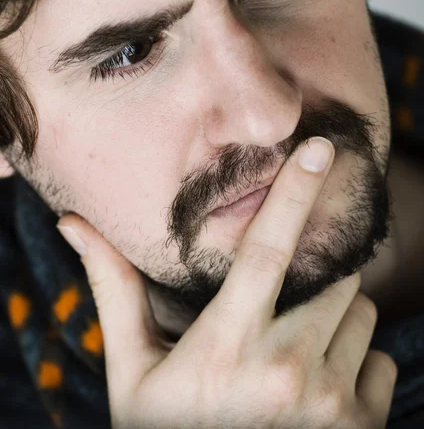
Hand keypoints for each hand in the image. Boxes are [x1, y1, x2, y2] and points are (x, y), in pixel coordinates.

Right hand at [57, 137, 396, 428]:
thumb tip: (74, 224)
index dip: (293, 192)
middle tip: (276, 314)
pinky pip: (380, 358)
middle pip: (334, 278)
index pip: (266, 250)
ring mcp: (330, 404)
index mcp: (225, 345)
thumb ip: (115, 288)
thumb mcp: (134, 368)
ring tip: (291, 354)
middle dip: (315, 279)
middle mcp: (285, 370)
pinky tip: (317, 393)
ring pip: (360, 312)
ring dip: (335, 318)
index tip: (320, 149)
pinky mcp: (363, 428)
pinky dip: (356, 362)